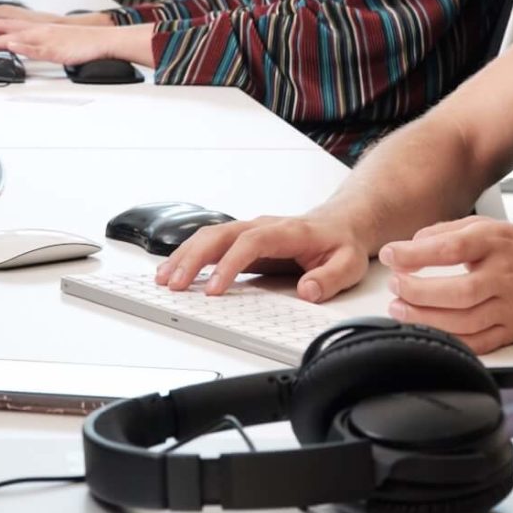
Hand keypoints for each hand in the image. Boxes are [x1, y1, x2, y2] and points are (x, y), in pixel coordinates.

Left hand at [0, 19, 146, 67]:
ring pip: (15, 39)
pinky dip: (23, 48)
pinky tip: (13, 47)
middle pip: (3, 27)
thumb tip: (15, 43)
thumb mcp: (48, 38)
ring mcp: (43, 40)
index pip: (3, 23)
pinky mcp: (53, 50)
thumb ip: (30, 40)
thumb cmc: (74, 41)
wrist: (98, 40)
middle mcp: (34, 30)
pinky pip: (36, 50)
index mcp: (32, 28)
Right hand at [157, 213, 371, 301]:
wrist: (343, 222)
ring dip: (184, 256)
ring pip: (210, 236)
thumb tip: (307, 290)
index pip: (250, 243)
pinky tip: (175, 270)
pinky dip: (190, 255)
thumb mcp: (348, 264)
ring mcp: (251, 231)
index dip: (229, 265)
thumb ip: (329, 278)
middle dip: (193, 259)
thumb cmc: (342, 242)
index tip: (214, 289)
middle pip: (220, 235)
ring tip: (164, 279)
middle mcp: (263, 226)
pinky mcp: (244, 240)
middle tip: (174, 285)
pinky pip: (211, 243)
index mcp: (287, 232)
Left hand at [378, 218, 512, 354]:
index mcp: (499, 243)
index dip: (414, 253)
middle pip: (456, 291)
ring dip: (425, 318)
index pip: (451, 247)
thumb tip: (413, 243)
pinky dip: (449, 340)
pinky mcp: (512, 332)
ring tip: (400, 310)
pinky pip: (477, 343)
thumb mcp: (496, 228)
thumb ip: (452, 231)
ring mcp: (510, 308)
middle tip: (394, 287)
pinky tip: (429, 331)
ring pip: (463, 321)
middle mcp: (505, 276)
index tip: (390, 255)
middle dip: (416, 292)